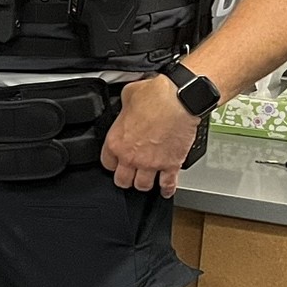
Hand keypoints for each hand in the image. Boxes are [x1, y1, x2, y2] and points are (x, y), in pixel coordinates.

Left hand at [100, 75, 201, 197]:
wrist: (179, 99)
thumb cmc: (154, 95)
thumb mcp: (127, 97)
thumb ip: (124, 109)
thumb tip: (127, 106)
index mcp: (116, 142)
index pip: (107, 163)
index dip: (112, 162)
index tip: (116, 162)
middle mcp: (131, 156)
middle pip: (122, 180)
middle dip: (125, 178)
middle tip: (129, 176)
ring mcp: (152, 163)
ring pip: (143, 186)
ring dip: (144, 184)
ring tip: (145, 181)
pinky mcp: (171, 165)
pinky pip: (168, 184)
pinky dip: (167, 189)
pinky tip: (165, 191)